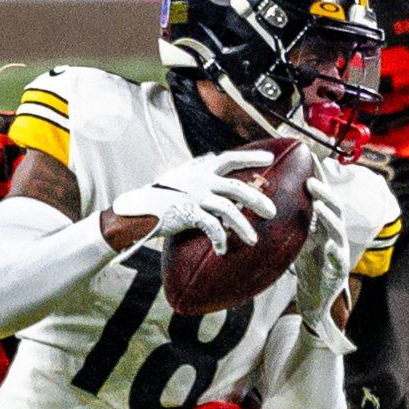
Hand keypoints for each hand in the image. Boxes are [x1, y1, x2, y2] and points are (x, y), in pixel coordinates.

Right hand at [106, 149, 276, 255]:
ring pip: (228, 209)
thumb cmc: (159, 198)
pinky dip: (220, 239)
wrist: (137, 209)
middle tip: (271, 212)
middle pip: (237, 187)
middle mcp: (201, 180)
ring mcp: (195, 196)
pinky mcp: (188, 212)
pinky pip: (212, 226)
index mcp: (201, 170)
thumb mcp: (181, 180)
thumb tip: (217, 178)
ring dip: (243, 226)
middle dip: (257, 199)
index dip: (251, 157)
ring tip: (253, 240)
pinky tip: (223, 250)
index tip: (270, 159)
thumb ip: (199, 177)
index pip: (230, 158)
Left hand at [294, 177, 353, 355]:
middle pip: (334, 207)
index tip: (309, 160)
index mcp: (324, 226)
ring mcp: (339, 251)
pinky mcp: (340, 270)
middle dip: (324, 192)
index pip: (322, 197)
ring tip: (318, 204)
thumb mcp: (298, 244)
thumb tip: (266, 206)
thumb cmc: (309, 270)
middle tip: (311, 180)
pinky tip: (328, 245)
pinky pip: (338, 258)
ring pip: (338, 229)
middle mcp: (334, 234)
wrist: (317, 301)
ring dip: (329, 215)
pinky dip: (334, 250)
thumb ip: (292, 225)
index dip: (318, 178)